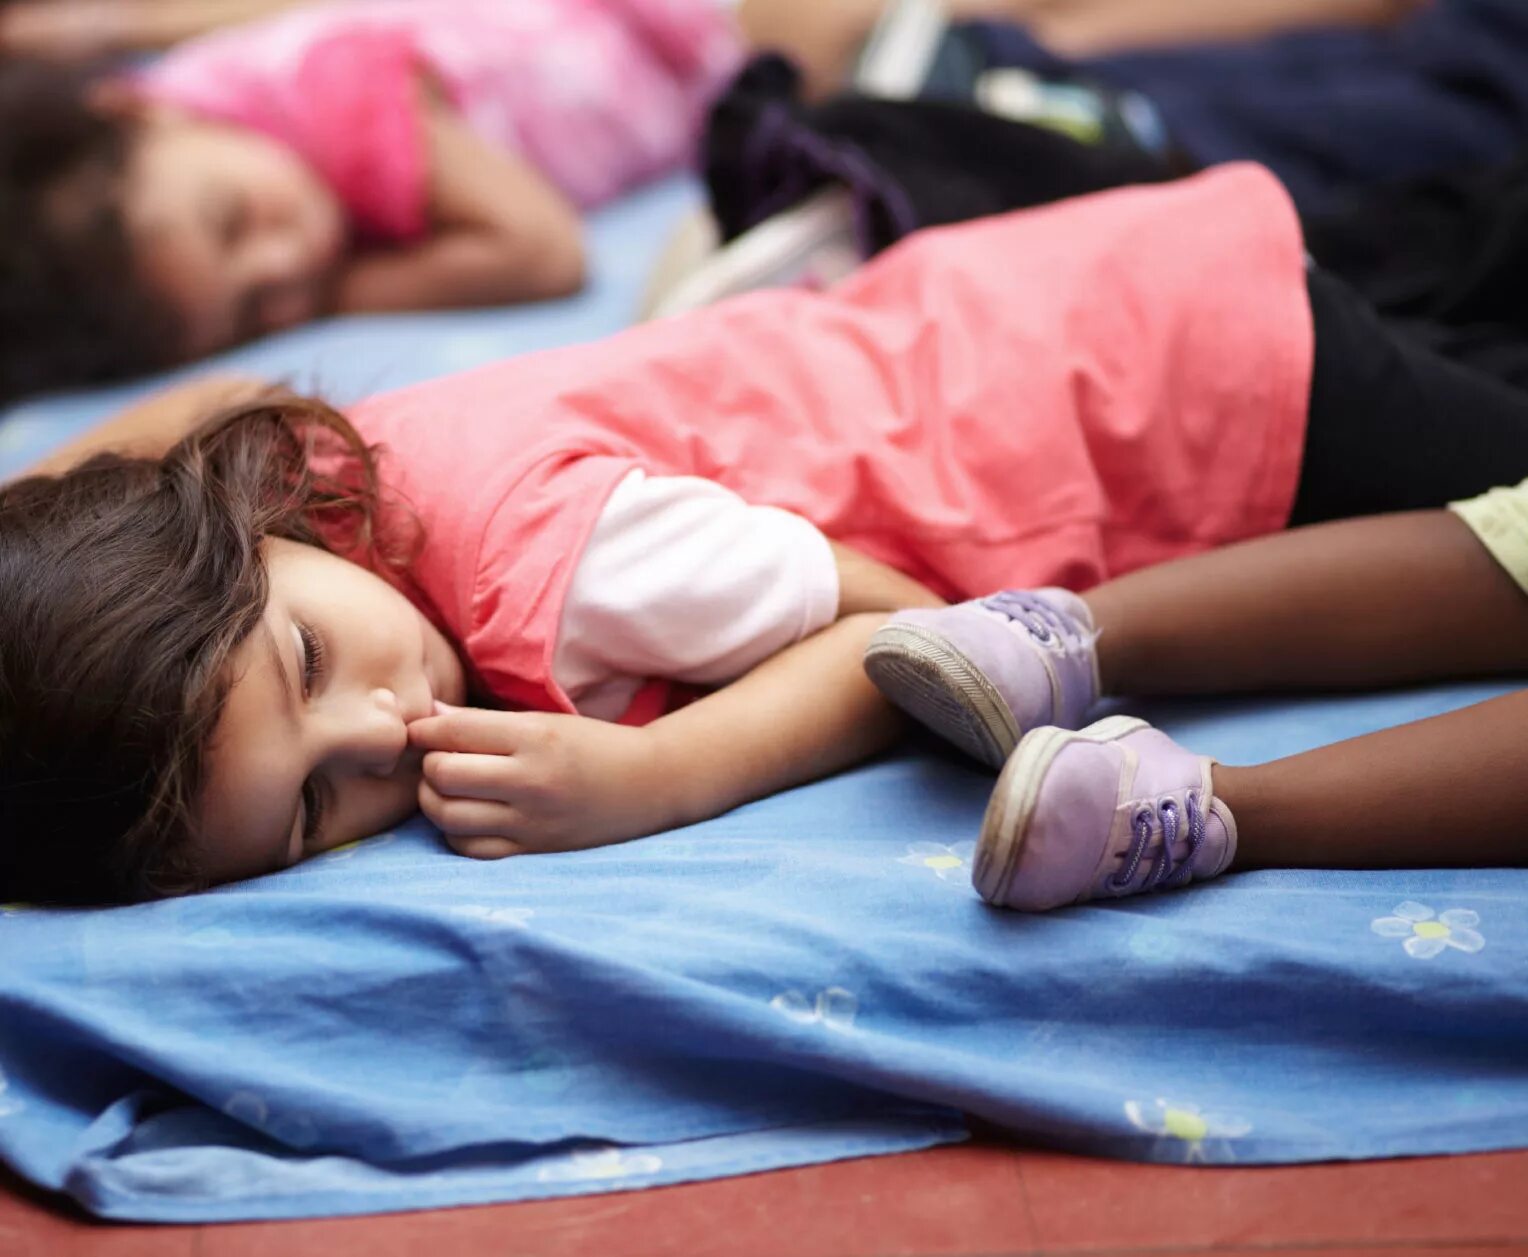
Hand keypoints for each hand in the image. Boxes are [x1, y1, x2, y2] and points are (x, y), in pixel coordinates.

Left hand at [407, 705, 670, 858]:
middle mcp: (530, 780)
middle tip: (436, 759)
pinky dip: (454, 832)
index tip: (420, 731)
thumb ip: (484, 723)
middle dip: (428, 765)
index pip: (454, 731)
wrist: (648, 785)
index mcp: (534, 737)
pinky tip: (465, 816)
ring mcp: (530, 820)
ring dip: (434, 800)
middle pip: (444, 774)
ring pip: (448, 815)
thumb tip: (429, 718)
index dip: (424, 730)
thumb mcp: (544, 721)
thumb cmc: (593, 745)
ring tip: (446, 789)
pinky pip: (470, 848)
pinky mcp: (532, 849)